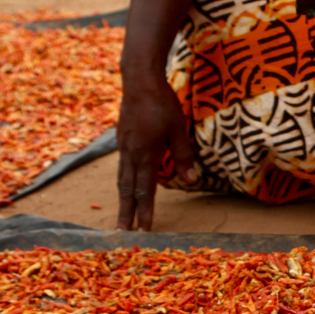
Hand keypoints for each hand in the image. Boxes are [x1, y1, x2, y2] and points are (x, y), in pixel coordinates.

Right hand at [115, 75, 197, 231]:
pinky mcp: (122, 137)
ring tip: (123, 212)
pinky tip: (127, 179)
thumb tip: (192, 180)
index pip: (145, 190)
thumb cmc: (162, 104)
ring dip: (123, 196)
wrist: (139, 81)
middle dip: (127, 211)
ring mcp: (123, 146)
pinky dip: (123, 178)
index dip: (145, 210)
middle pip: (127, 188)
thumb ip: (183, 156)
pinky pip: (122, 163)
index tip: (144, 230)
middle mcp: (130, 154)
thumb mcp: (177, 129)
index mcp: (145, 155)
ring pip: (122, 177)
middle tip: (123, 232)